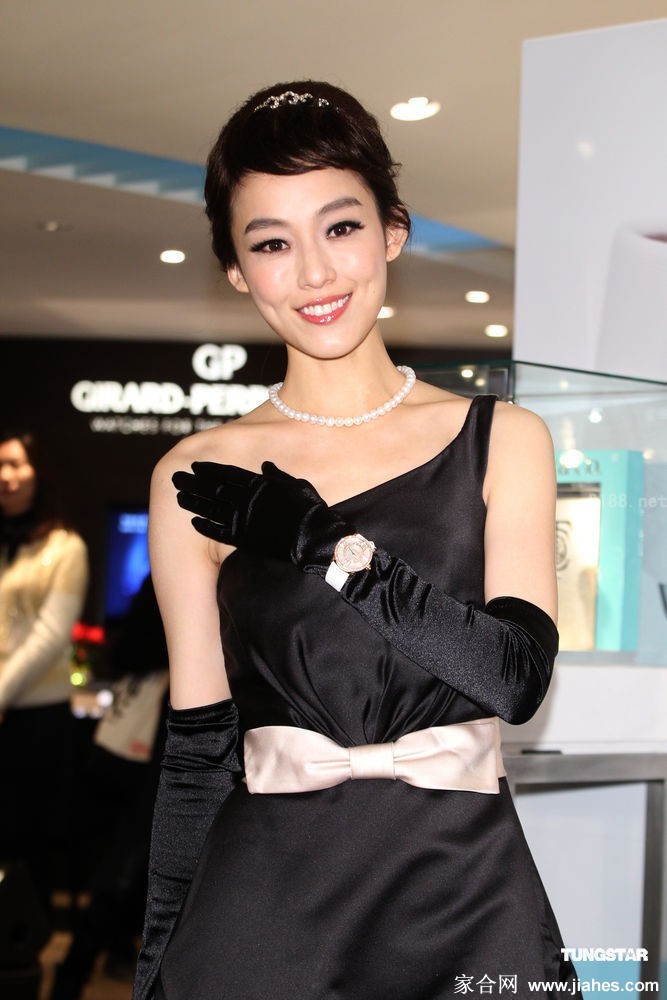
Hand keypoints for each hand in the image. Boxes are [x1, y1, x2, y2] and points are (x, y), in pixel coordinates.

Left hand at [172, 461, 349, 569]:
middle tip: (176, 478)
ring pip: (210, 508)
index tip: (195, 466)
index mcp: (258, 483)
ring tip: (179, 496)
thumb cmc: (309, 509)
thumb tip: (266, 464)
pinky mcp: (242, 538)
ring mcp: (242, 518)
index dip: (209, 469)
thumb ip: (277, 475)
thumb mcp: (296, 484)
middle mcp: (245, 498)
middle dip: (193, 482)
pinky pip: (218, 531)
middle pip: (212, 488)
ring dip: (193, 501)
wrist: (313, 535)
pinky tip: (193, 522)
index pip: (227, 473)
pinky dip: (204, 526)